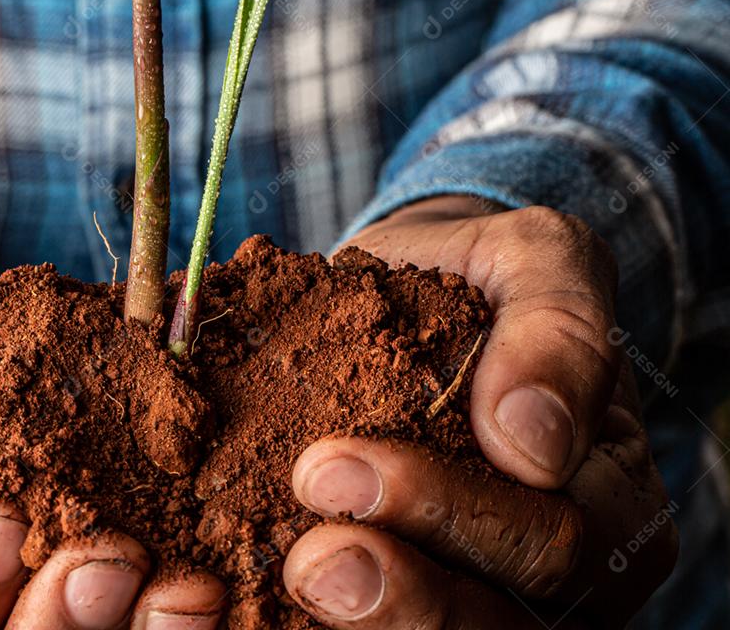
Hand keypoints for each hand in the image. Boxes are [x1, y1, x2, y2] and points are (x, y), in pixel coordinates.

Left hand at [281, 197, 677, 628]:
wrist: (412, 290)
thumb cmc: (482, 278)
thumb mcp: (538, 260)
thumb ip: (559, 329)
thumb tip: (533, 445)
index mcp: (609, 501)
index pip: (555, 545)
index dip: (452, 516)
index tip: (337, 465)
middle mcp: (555, 575)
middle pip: (497, 626)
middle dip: (403, 596)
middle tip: (310, 555)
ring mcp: (478, 593)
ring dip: (362, 627)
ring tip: (289, 578)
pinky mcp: (398, 591)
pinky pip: (362, 627)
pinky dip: (305, 624)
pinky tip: (243, 596)